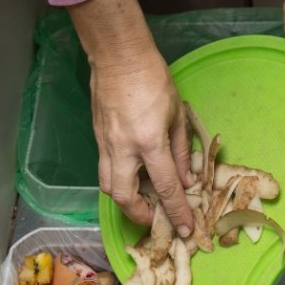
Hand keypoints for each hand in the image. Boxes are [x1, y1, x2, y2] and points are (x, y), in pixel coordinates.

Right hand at [68, 0, 193, 234]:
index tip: (185, 227)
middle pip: (123, 196)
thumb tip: (187, 180)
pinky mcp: (97, 138)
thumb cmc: (154, 80)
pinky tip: (133, 176)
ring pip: (107, 186)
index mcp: (149, 142)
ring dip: (124, 200)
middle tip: (154, 217)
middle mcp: (123, 148)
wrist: (119, 56)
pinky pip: (105, 169)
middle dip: (138, 214)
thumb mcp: (177, 116)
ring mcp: (105, 144)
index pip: (165, 186)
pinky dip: (119, 180)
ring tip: (142, 199)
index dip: (177, 211)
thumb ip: (182, 152)